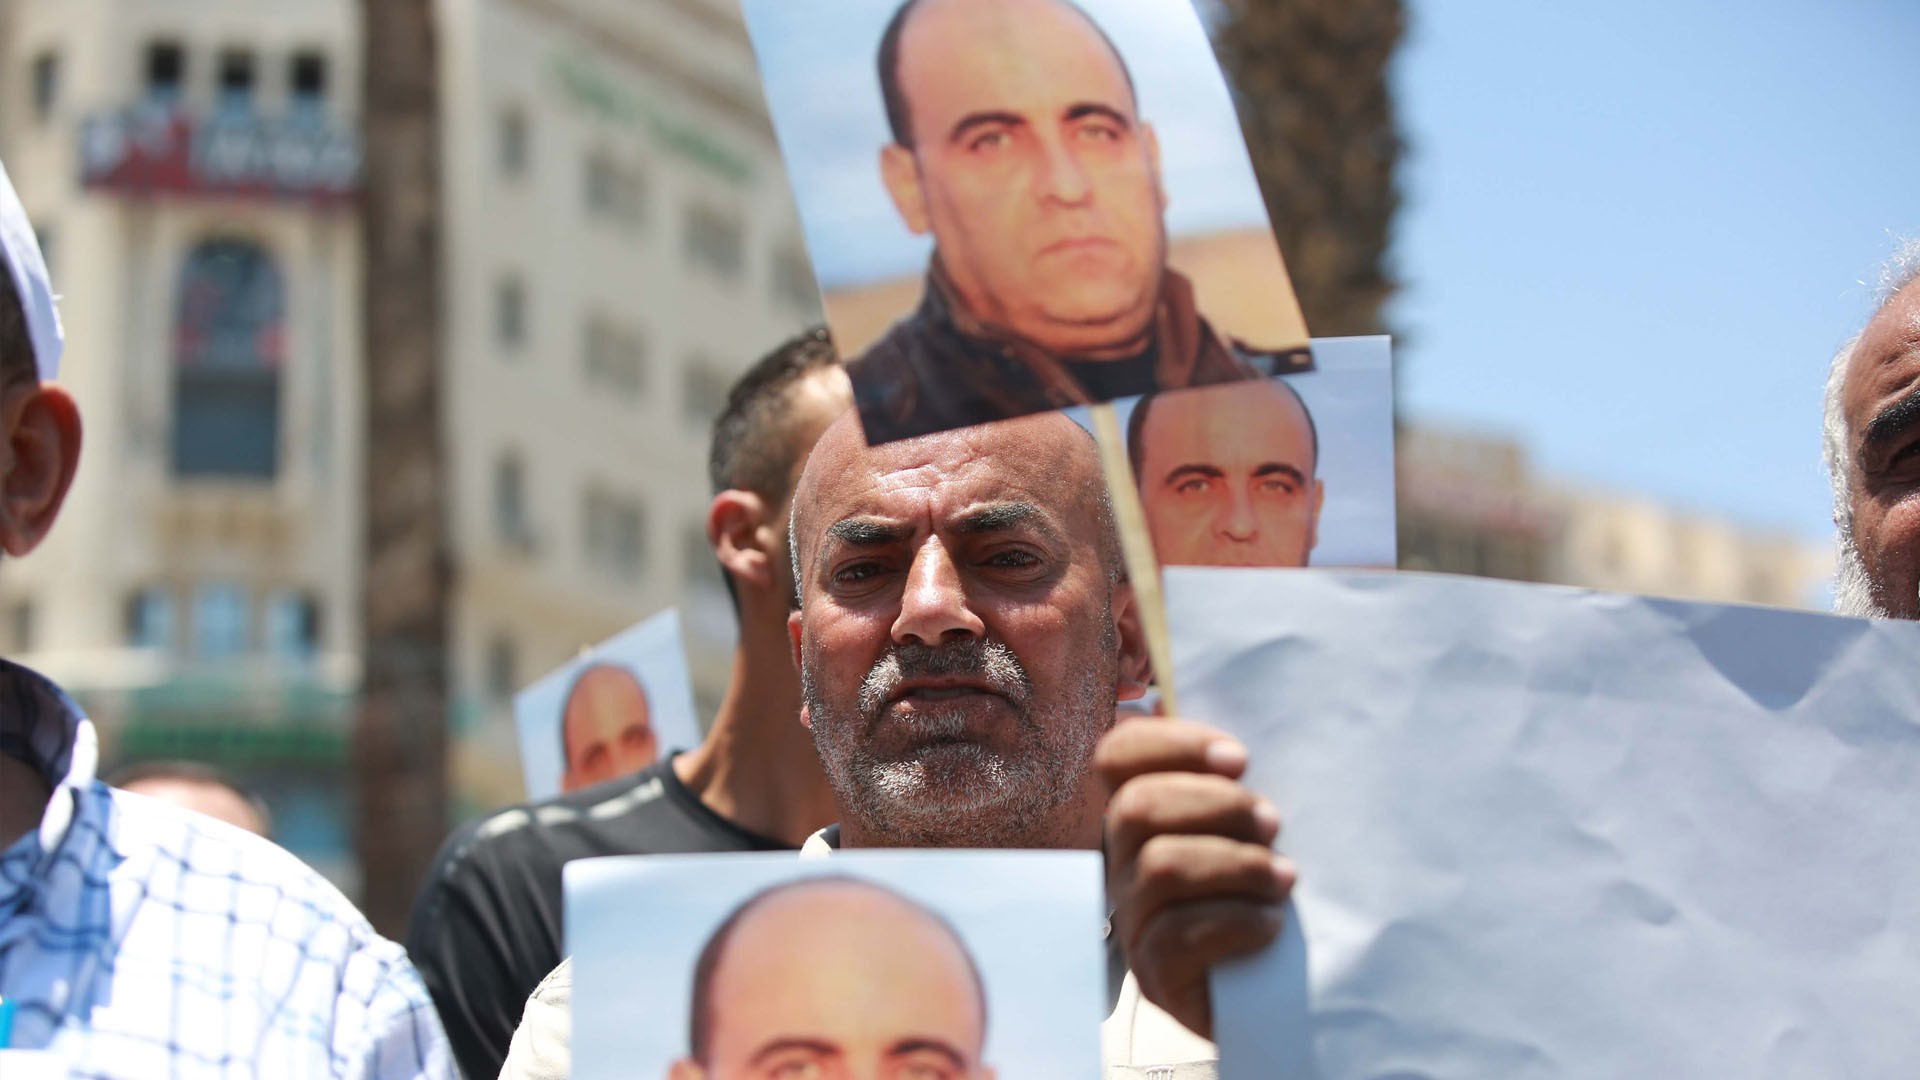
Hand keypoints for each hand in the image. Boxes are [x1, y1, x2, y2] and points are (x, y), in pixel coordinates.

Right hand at [1097, 715, 1294, 1039]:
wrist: (1282, 986)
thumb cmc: (1267, 890)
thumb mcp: (1252, 824)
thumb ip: (1233, 779)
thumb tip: (1239, 744)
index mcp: (1141, 814)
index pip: (1116, 755)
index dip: (1173, 743)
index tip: (1240, 758)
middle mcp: (1122, 862)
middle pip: (1135, 808)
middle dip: (1217, 807)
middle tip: (1272, 824)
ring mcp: (1132, 920)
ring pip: (1160, 867)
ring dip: (1236, 866)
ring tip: (1282, 879)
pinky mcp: (1153, 975)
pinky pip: (1177, 935)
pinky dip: (1236, 922)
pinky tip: (1270, 926)